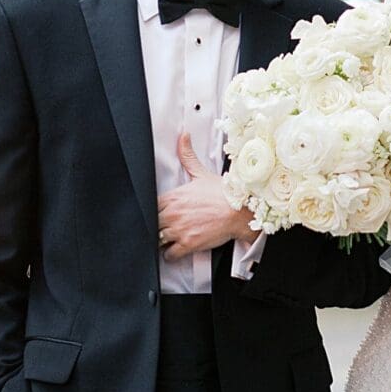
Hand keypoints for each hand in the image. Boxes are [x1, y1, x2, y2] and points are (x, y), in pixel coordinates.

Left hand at [157, 131, 258, 258]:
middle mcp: (172, 213)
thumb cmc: (223, 193)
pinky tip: (173, 252)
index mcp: (173, 196)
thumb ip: (188, 156)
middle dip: (154, 226)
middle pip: (151, 223)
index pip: (150, 206)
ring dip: (159, 242)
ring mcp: (179, 229)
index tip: (154, 214)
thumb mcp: (202, 173)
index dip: (150, 211)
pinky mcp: (188, 243)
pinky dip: (170, 255)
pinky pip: (170, 253)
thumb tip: (183, 136)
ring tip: (164, 241)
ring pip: (157, 240)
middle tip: (158, 229)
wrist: (240, 210)